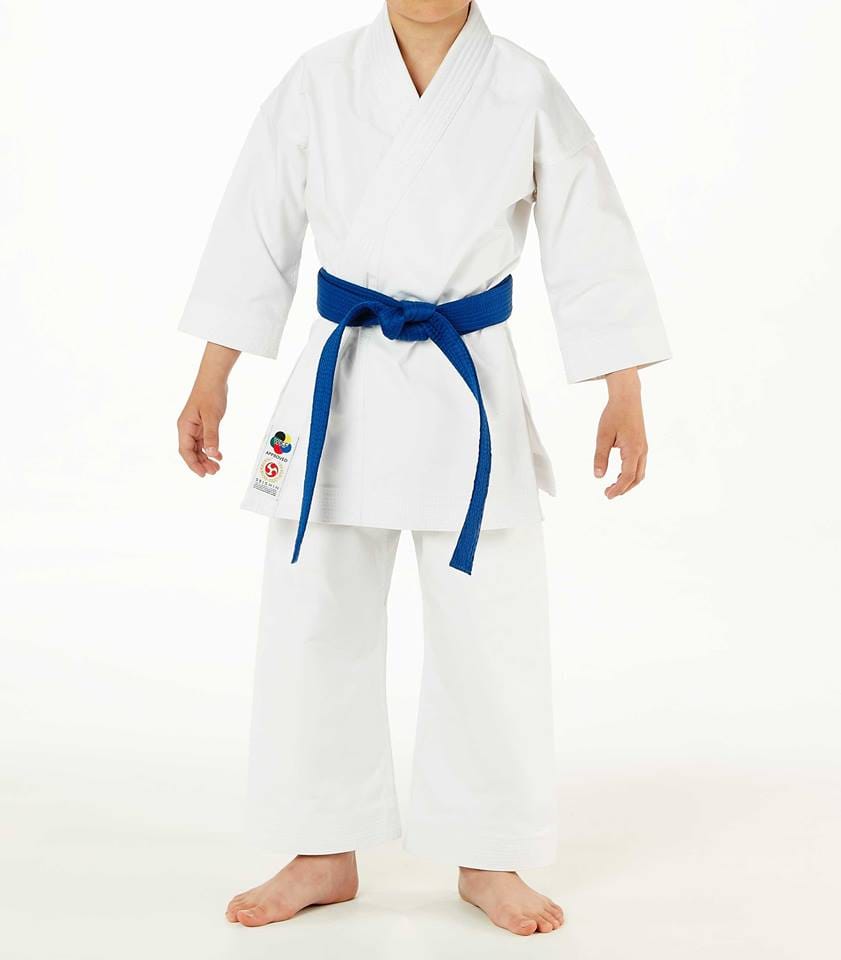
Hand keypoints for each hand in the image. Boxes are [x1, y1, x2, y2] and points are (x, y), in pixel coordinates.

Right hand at [177, 343, 238, 476]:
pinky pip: (203, 441)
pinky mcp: (202, 424)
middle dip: (201, 463)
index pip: (185, 450)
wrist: (214, 380)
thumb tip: (211, 453)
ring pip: (198, 448)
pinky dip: (210, 449)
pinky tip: (218, 455)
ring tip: (216, 467)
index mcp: (185, 426)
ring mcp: (194, 426)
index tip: (202, 474)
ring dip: (206, 458)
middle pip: (191, 451)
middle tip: (214, 472)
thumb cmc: (210, 394)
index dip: (193, 464)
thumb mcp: (212, 417)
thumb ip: (211, 435)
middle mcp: (187, 428)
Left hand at [593, 368, 647, 498]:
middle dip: (623, 489)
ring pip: (640, 473)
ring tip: (613, 487)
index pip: (627, 477)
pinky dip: (631, 475)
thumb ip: (600, 456)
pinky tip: (619, 475)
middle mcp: (642, 451)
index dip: (617, 489)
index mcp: (633, 450)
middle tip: (608, 494)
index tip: (606, 495)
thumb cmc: (614, 414)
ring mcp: (644, 448)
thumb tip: (598, 475)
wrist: (627, 398)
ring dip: (628, 483)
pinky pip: (639, 466)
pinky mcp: (642, 445)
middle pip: (636, 479)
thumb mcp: (603, 436)